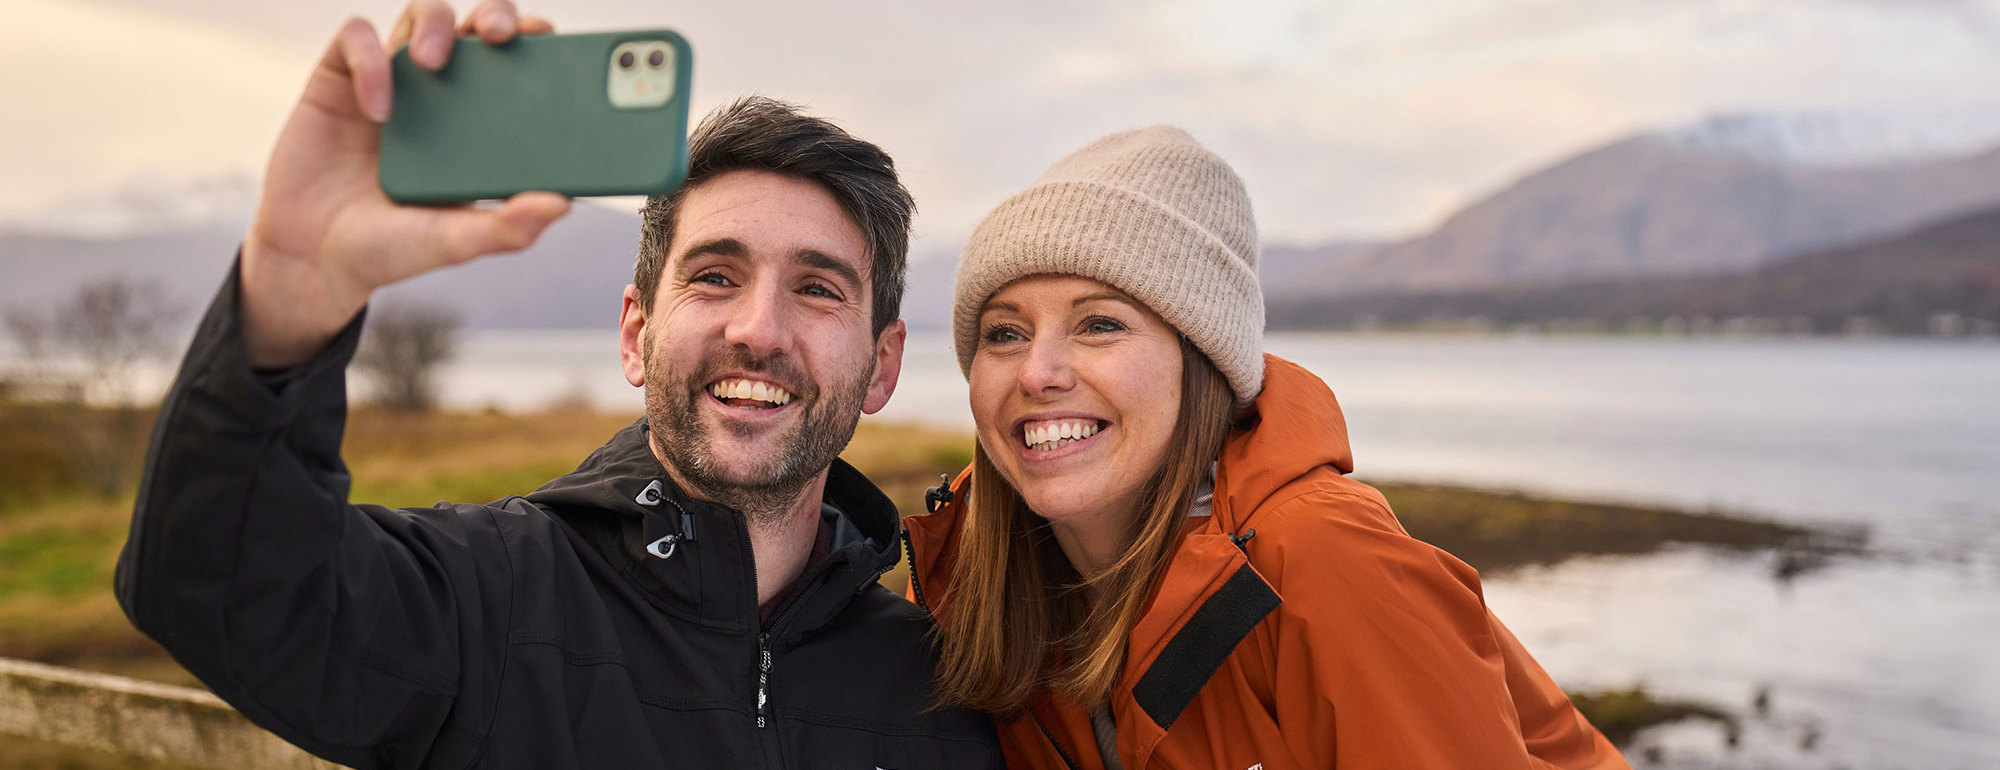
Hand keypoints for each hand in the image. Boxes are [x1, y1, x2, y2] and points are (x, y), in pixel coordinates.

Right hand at [240, 0, 568, 367]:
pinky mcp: (340, 79)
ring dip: (436, 25)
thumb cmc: (389, 247)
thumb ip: (507, 227)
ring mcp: (393, 83)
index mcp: (480, 128)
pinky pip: (356, 40)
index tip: (554, 45)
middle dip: (496, 15)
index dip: (537, 46)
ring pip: (423, 17)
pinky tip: (377, 108)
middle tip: (499, 35)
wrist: (313, 257)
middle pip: (476, 28)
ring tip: (433, 63)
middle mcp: (441, 96)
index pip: (518, 69)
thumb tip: (561, 204)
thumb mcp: (454, 242)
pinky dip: (370, 61)